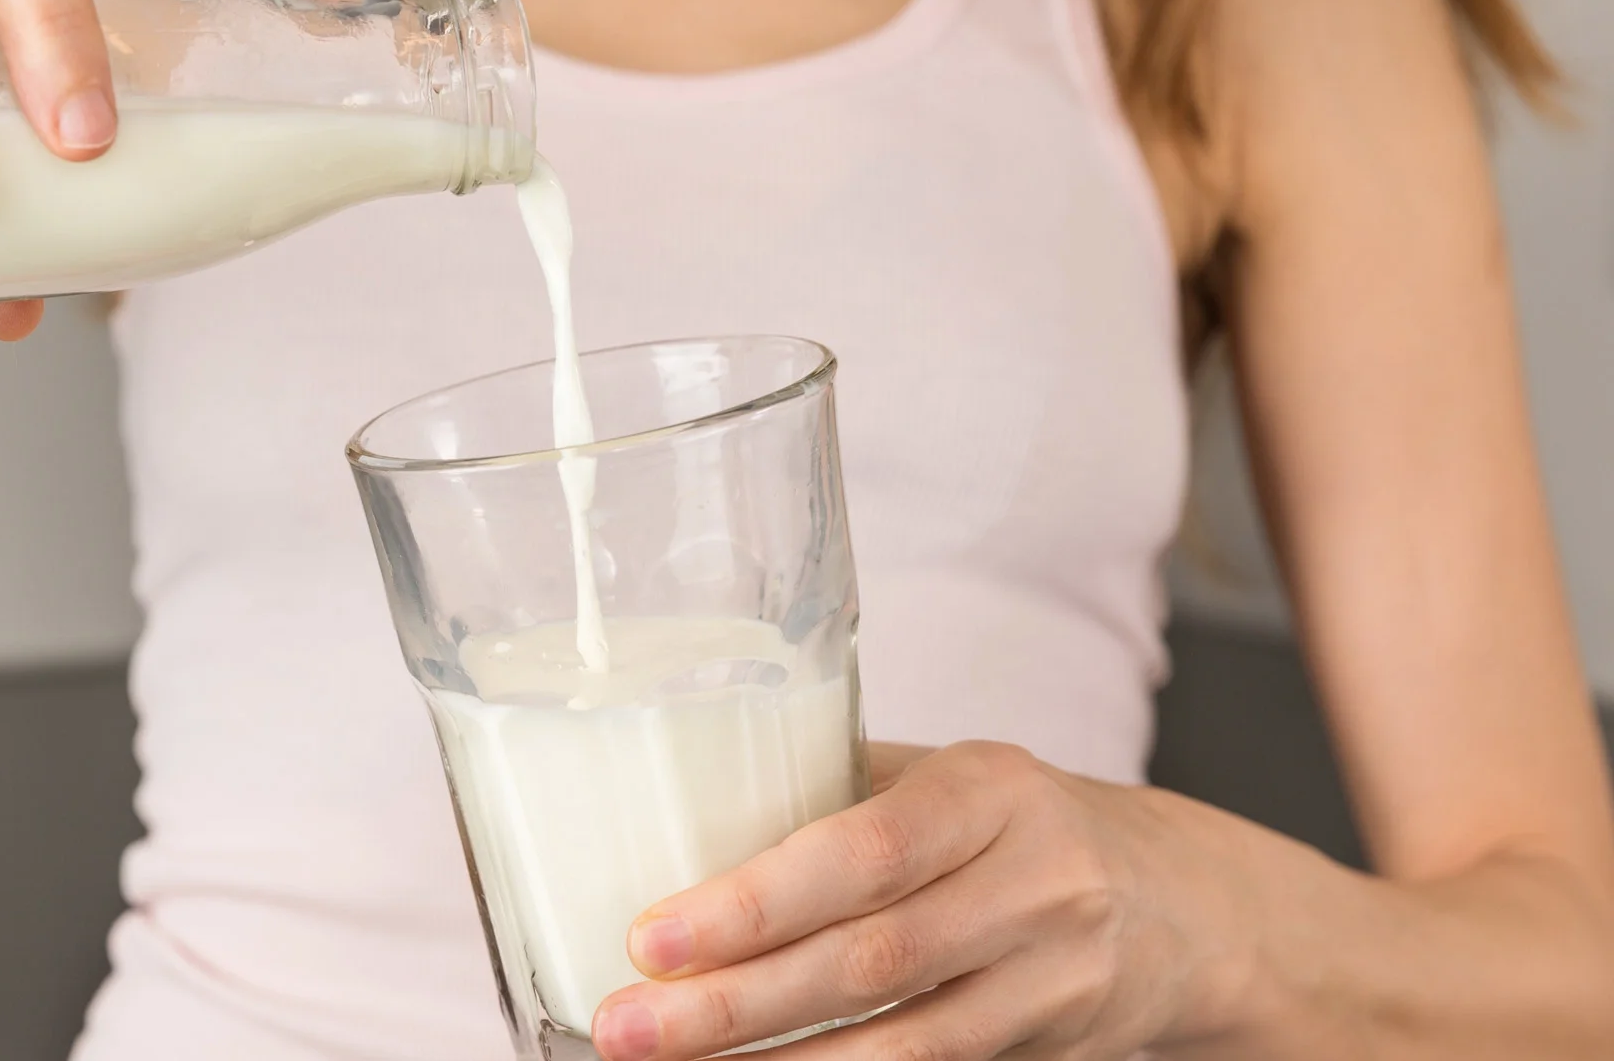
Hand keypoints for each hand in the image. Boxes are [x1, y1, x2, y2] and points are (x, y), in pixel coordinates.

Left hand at [591, 742, 1248, 1059]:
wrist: (1183, 903)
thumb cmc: (1017, 823)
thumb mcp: (948, 778)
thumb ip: (834, 787)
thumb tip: (678, 808)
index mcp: (988, 790)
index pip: (863, 851)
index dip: (754, 902)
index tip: (650, 935)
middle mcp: (1032, 882)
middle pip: (868, 960)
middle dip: (733, 1003)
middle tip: (626, 1024)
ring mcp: (1050, 976)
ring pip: (900, 1042)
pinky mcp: (1050, 1048)